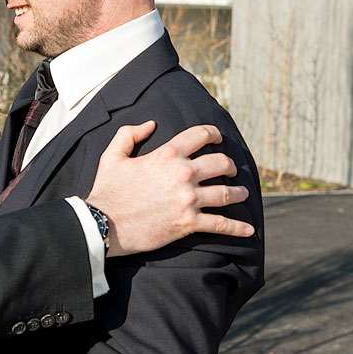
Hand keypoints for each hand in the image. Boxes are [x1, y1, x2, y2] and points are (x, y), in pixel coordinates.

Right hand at [86, 121, 252, 256]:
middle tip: (231, 169)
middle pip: (220, 163)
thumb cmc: (107, 190)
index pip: (200, 136)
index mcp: (166, 154)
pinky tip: (249, 229)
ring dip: (238, 192)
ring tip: (243, 194)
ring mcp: (188, 200)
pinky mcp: (189, 223)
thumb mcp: (112, 156)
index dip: (214, 134)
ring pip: (227, 193)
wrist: (103, 224)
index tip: (219, 138)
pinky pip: (221, 224)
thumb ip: (129, 134)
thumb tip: (151, 124)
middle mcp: (182, 174)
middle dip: (229, 165)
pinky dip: (238, 227)